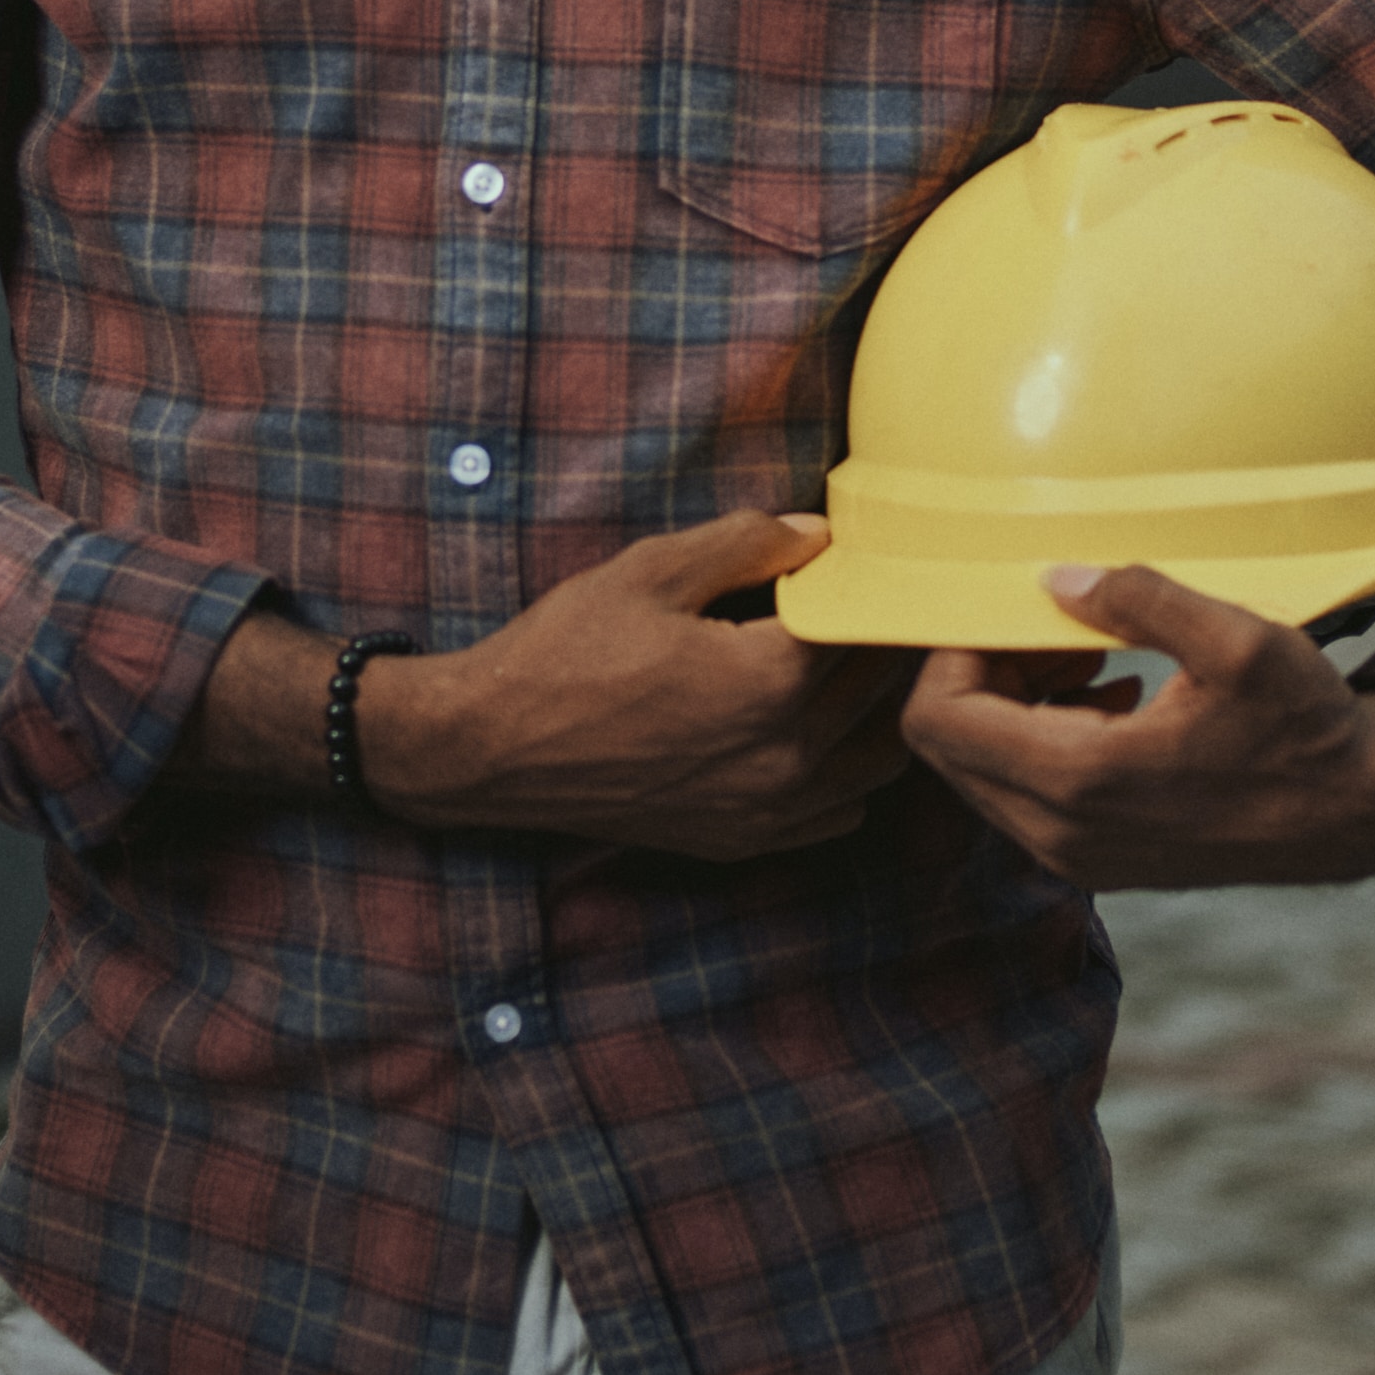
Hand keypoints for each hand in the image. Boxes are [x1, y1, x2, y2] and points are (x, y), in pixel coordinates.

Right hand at [178, 514, 915, 859]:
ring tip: (850, 662)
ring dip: (879, 711)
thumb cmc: (563, 652)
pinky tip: (816, 729)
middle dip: (885, 640)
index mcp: (768, 682)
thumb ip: (748, 542)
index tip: (879, 559)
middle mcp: (783, 758)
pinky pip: (837, 812)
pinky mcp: (742, 841)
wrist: (489, 750)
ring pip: (877, 761)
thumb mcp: (651, 569)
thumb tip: (821, 533)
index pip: (869, 626)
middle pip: (881, 692)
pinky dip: (846, 771)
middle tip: (874, 599)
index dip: (876, 585)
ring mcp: (766, 811)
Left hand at [900, 566, 1374, 889]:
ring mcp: (1078, 855)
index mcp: (1081, 780)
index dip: (953, 653)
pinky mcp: (1099, 858)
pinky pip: (1025, 792)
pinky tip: (1112, 692)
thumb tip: (1057, 578)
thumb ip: (1139, 602)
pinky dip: (1044, 734)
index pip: (940, 720)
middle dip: (985, 673)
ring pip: (983, 769)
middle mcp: (1062, 834)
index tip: (1007, 611)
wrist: (1359, 813)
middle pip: (950, 745)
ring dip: (1016, 701)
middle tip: (1054, 625)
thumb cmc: (1304, 725)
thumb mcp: (1236, 641)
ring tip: (1087, 649)